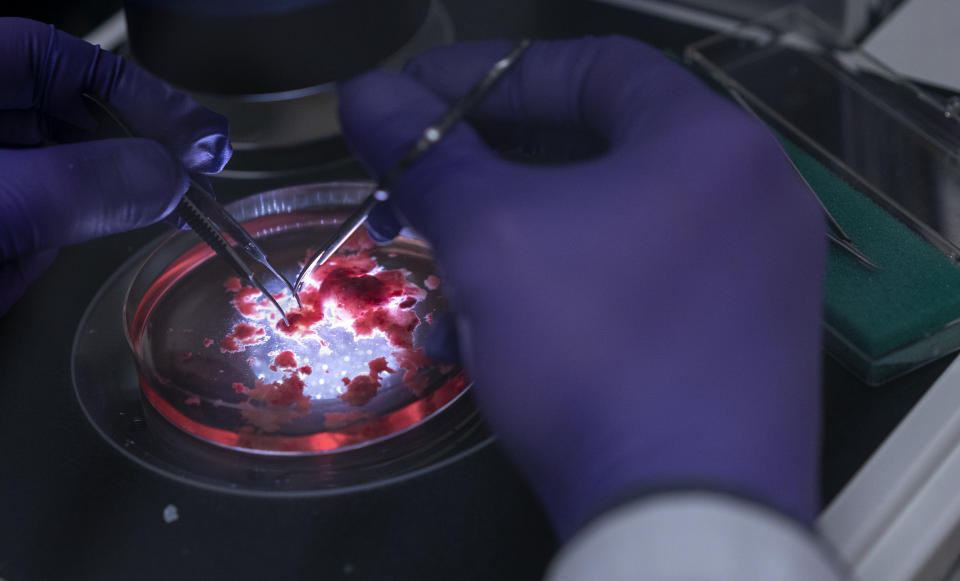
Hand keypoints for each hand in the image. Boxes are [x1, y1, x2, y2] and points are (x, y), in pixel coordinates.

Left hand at [0, 17, 230, 314]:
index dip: (137, 91)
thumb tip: (167, 178)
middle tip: (200, 169)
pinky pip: (46, 218)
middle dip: (138, 141)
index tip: (194, 136)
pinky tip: (114, 234)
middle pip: (67, 112)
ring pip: (64, 170)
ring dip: (118, 189)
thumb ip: (85, 187)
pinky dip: (82, 230)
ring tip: (179, 203)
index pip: (53, 58)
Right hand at [339, 37, 825, 537]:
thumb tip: (365, 95)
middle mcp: (750, 196)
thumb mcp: (492, 238)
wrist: (682, 510)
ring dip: (516, 242)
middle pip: (599, 149)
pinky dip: (563, 292)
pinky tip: (496, 335)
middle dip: (494, 170)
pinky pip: (636, 285)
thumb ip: (428, 155)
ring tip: (446, 276)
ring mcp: (754, 273)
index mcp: (711, 142)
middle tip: (421, 186)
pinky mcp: (738, 339)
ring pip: (608, 227)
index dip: (493, 74)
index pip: (593, 66)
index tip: (420, 99)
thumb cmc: (594, 348)